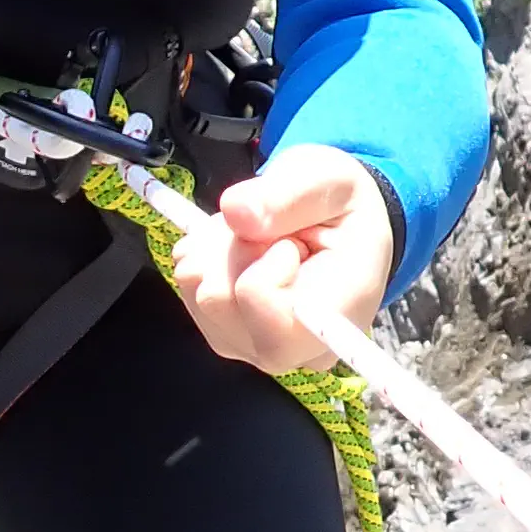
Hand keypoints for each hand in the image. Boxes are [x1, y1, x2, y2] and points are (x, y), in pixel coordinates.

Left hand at [167, 144, 398, 373]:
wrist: (336, 225)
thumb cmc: (343, 206)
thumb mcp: (332, 181)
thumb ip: (289, 194)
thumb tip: (235, 212)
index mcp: (334, 319)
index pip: (263, 307)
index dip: (264, 260)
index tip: (295, 243)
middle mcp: (291, 351)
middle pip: (217, 296)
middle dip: (235, 246)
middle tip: (275, 232)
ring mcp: (251, 345)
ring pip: (196, 287)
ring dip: (219, 245)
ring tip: (261, 236)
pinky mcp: (222, 333)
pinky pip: (187, 284)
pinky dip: (207, 254)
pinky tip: (242, 249)